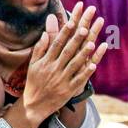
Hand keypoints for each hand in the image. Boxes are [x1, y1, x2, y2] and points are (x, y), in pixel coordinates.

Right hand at [5, 3, 107, 127]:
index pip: (57, 43)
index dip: (65, 32)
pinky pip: (78, 80)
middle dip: (77, 38)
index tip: (73, 21)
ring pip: (74, 64)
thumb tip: (45, 32)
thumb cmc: (34, 82)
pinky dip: (86, 72)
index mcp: (46, 61)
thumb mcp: (33, 64)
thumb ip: (40, 48)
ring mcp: (62, 79)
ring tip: (92, 43)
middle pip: (68, 50)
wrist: (33, 106)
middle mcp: (54, 68)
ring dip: (84, 54)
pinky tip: (94, 64)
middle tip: (86, 26)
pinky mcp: (68, 90)